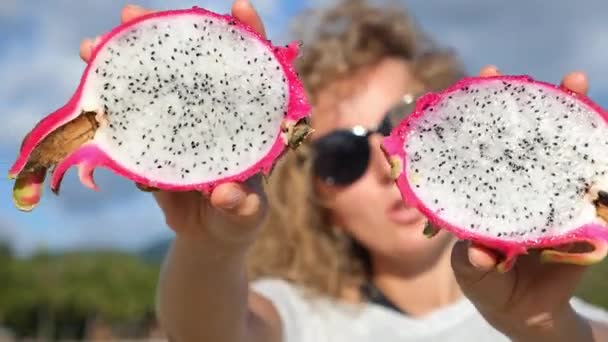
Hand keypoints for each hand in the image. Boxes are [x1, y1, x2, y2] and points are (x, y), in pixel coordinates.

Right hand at [78, 1, 268, 246]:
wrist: (210, 237)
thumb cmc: (240, 219)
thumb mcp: (248, 215)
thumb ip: (243, 205)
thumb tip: (226, 193)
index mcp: (247, 122)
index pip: (254, 70)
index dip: (249, 36)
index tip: (239, 8)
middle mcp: (214, 113)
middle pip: (194, 65)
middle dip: (166, 35)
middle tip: (135, 15)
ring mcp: (181, 124)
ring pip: (156, 85)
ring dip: (126, 62)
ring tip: (97, 45)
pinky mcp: (154, 143)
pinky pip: (133, 120)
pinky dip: (111, 104)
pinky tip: (90, 85)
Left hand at [451, 65, 595, 341]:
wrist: (525, 311)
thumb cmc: (488, 284)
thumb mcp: (474, 274)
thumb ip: (474, 264)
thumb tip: (478, 253)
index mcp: (481, 192)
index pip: (475, 146)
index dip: (474, 113)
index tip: (479, 81)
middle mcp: (514, 185)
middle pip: (518, 137)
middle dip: (524, 102)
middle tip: (523, 75)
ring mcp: (547, 194)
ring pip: (558, 150)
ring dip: (569, 116)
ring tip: (575, 82)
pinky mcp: (578, 214)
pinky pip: (590, 185)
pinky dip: (598, 160)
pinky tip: (602, 131)